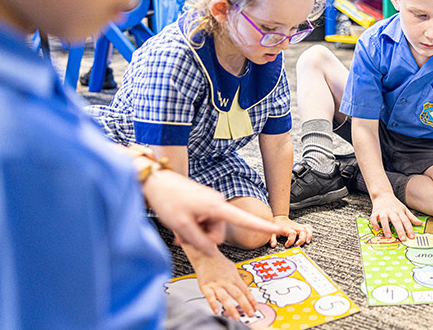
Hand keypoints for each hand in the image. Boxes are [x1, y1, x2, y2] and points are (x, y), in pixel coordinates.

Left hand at [142, 169, 280, 254]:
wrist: (155, 182)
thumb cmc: (168, 199)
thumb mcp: (181, 226)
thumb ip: (200, 242)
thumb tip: (211, 251)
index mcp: (216, 207)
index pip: (244, 220)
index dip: (262, 226)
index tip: (277, 228)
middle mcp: (217, 203)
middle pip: (219, 232)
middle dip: (202, 237)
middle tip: (183, 232)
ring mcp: (210, 203)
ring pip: (210, 228)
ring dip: (195, 231)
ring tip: (180, 225)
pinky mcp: (204, 204)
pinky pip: (204, 221)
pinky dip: (193, 225)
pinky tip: (181, 221)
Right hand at [192, 250, 257, 319]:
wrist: (205, 255)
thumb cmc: (219, 262)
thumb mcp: (233, 269)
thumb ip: (238, 280)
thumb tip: (246, 289)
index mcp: (234, 278)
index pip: (245, 291)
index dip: (251, 300)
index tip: (255, 308)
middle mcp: (226, 282)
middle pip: (238, 295)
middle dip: (245, 305)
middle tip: (250, 314)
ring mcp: (216, 284)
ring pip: (225, 298)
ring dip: (231, 308)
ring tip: (236, 317)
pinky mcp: (206, 286)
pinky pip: (210, 297)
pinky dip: (213, 304)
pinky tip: (216, 310)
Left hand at [270, 215, 312, 247]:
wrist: (280, 218)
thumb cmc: (277, 226)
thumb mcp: (273, 232)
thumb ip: (272, 239)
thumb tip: (272, 245)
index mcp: (287, 229)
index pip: (292, 234)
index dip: (290, 241)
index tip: (286, 245)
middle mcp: (294, 227)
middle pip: (302, 232)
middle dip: (302, 239)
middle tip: (298, 245)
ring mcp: (298, 226)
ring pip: (306, 230)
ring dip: (308, 236)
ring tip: (307, 242)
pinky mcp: (301, 226)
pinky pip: (308, 228)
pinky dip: (310, 231)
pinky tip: (309, 236)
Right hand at [369, 193, 421, 240]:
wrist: (383, 194)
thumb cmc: (394, 204)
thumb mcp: (404, 209)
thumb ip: (411, 217)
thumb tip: (420, 223)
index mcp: (400, 212)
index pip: (406, 221)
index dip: (409, 229)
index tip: (412, 237)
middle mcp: (392, 212)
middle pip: (396, 221)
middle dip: (400, 230)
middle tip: (403, 239)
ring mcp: (383, 212)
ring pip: (384, 219)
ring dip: (386, 228)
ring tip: (389, 236)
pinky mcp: (375, 212)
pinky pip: (373, 218)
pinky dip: (374, 223)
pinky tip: (377, 229)